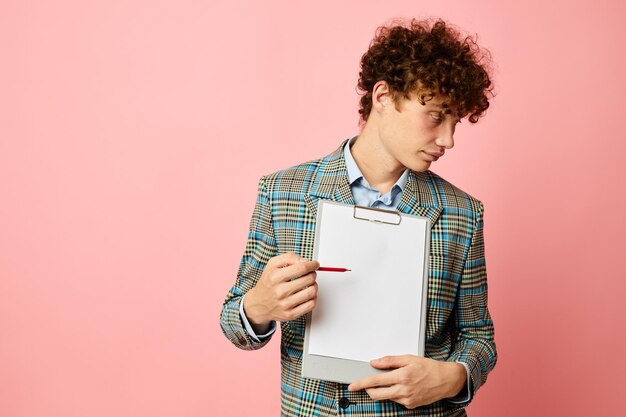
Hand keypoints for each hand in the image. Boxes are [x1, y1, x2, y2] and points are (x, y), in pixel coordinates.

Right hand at [244, 252, 319, 331]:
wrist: (258, 304)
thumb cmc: (268, 283)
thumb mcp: (273, 264)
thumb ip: (289, 258)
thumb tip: (305, 261)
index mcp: (275, 277)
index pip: (301, 268)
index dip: (312, 264)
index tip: (315, 264)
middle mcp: (280, 291)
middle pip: (309, 279)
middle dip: (313, 274)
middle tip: (310, 274)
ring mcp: (285, 304)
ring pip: (312, 292)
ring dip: (314, 285)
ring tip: (309, 284)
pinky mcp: (290, 314)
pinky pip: (311, 305)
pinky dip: (313, 298)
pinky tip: (308, 294)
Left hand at [348, 355, 465, 408]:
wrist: (446, 380)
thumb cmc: (429, 367)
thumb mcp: (408, 358)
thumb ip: (389, 361)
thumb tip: (374, 362)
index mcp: (402, 376)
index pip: (375, 381)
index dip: (361, 384)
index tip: (352, 385)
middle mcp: (404, 390)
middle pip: (377, 394)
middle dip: (368, 390)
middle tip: (366, 385)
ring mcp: (407, 399)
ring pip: (386, 397)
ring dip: (383, 390)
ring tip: (392, 380)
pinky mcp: (410, 405)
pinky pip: (396, 400)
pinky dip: (394, 393)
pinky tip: (402, 386)